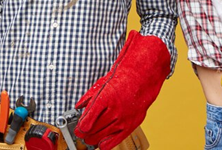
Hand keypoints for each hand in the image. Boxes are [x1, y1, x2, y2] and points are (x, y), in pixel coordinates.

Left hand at [74, 31, 170, 149]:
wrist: (143, 77)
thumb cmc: (123, 78)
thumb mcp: (102, 84)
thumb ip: (89, 97)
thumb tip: (79, 106)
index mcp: (105, 98)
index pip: (86, 122)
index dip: (79, 127)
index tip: (78, 127)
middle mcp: (114, 110)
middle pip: (92, 132)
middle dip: (83, 134)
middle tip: (81, 131)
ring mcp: (123, 119)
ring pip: (101, 138)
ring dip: (92, 139)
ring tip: (90, 135)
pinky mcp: (130, 125)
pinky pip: (114, 142)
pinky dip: (105, 144)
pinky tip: (101, 140)